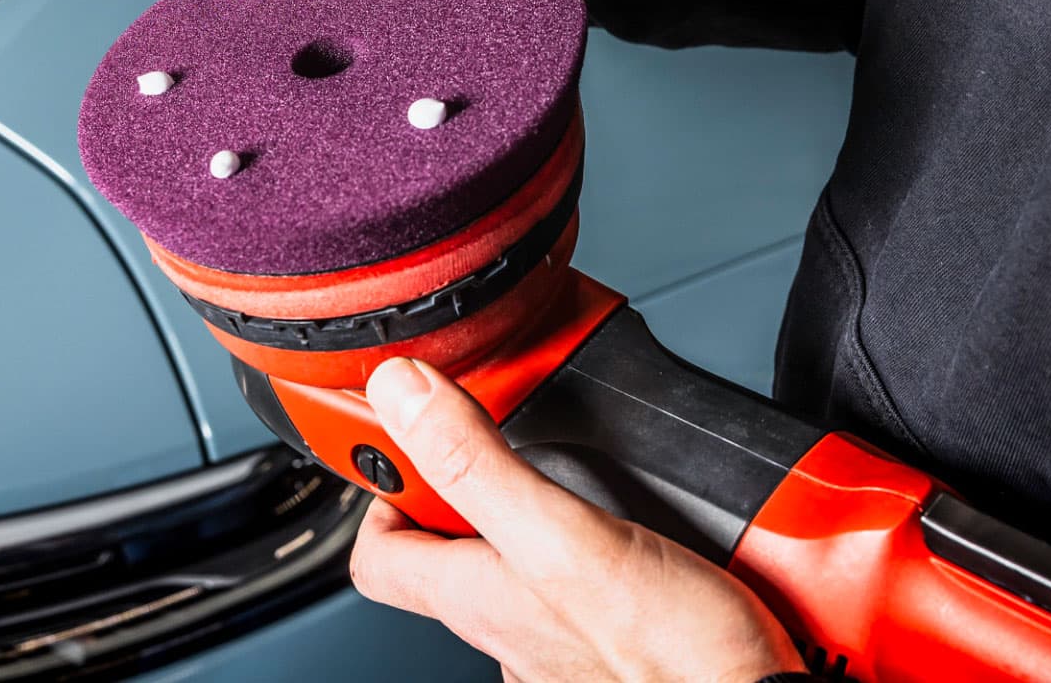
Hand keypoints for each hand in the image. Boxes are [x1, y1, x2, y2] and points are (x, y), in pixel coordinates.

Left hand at [350, 358, 805, 682]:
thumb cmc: (671, 657)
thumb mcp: (564, 537)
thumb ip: (479, 467)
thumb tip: (400, 394)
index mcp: (476, 598)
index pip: (379, 554)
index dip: (385, 491)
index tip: (408, 434)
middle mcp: (510, 627)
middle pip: (458, 549)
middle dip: (483, 485)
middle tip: (516, 430)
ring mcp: (565, 640)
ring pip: (529, 561)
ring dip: (552, 507)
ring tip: (595, 464)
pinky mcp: (623, 639)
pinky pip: (595, 582)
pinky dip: (612, 541)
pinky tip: (651, 521)